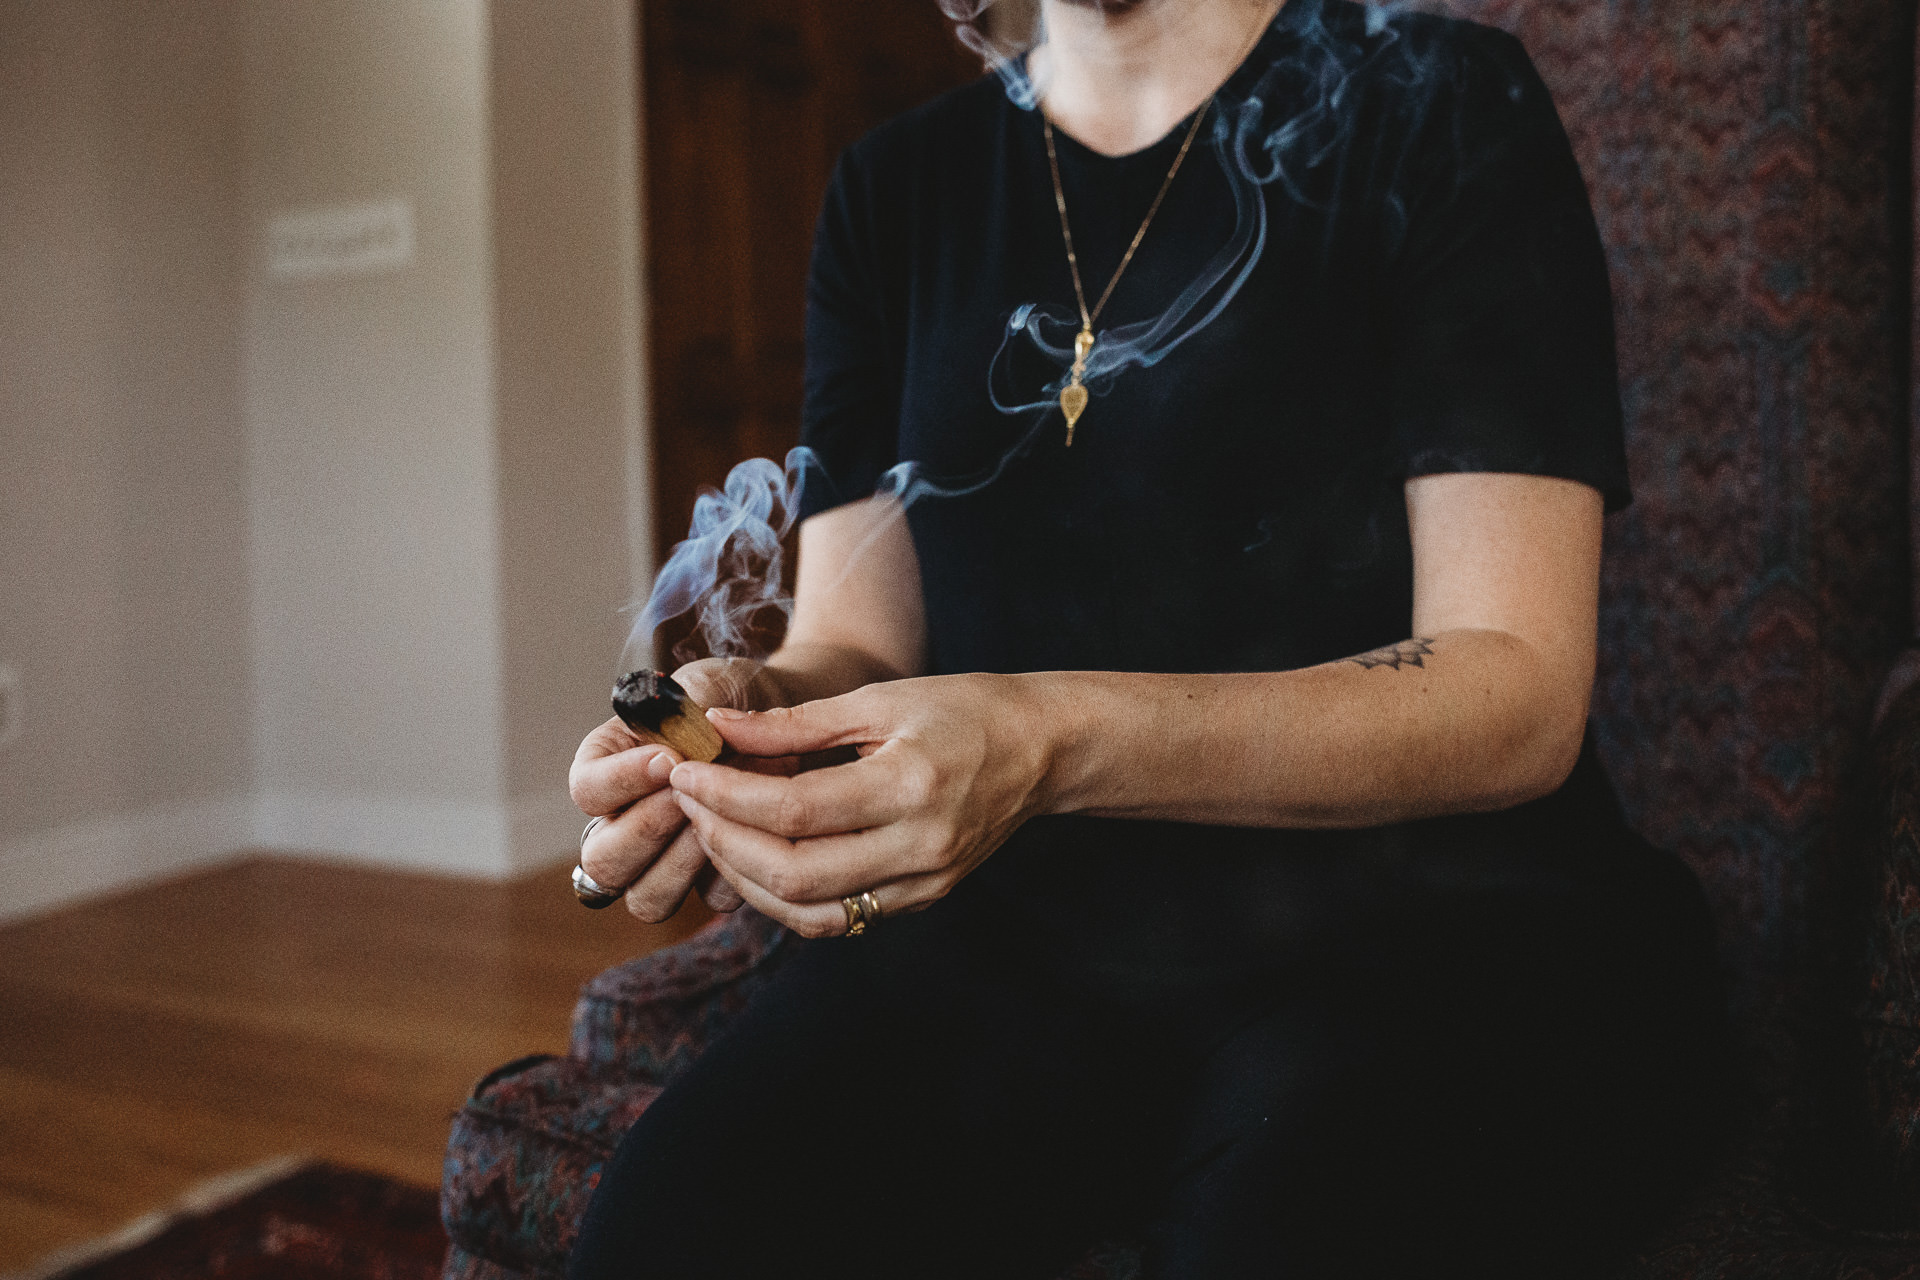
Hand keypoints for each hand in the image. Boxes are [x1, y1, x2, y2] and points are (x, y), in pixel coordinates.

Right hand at [570, 657, 793, 920]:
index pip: (586, 790)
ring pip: (645, 898)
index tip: (668, 759)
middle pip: (601, 861)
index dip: (621, 780)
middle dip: (646, 829)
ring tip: (723, 815)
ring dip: (683, 861)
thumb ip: (686, 707)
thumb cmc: (731, 703)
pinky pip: (711, 899)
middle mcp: (623, 824)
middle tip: (690, 796)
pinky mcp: (711, 884)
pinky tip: (756, 832)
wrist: (783, 726)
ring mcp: (662, 863)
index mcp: (607, 769)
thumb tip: (683, 738)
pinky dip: (732, 870)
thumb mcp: (705, 685)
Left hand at [667, 674, 1050, 937]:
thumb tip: (717, 728)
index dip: (726, 796)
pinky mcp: (923, 897)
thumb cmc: (964, 710)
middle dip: (725, 840)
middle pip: (794, 874)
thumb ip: (795, 724)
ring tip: (716, 830)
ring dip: (748, 878)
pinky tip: (761, 855)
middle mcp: (919, 846)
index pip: (794, 810)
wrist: (1042, 749)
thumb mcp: (879, 701)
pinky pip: (839, 915)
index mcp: (909, 786)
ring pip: (810, 911)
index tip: (684, 771)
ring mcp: (924, 881)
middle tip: (691, 802)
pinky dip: (788, 893)